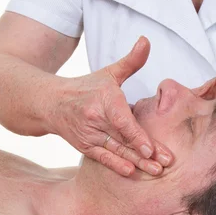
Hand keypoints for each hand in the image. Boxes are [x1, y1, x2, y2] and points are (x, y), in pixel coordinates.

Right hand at [46, 37, 173, 176]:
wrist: (51, 103)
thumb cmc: (86, 87)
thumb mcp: (108, 73)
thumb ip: (131, 61)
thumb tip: (146, 41)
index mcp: (104, 99)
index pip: (122, 121)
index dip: (137, 136)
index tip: (151, 148)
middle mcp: (95, 118)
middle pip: (123, 139)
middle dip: (145, 153)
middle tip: (164, 164)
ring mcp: (89, 134)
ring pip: (116, 151)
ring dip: (136, 162)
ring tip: (155, 171)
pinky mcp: (84, 146)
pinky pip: (102, 158)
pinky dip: (116, 166)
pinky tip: (131, 172)